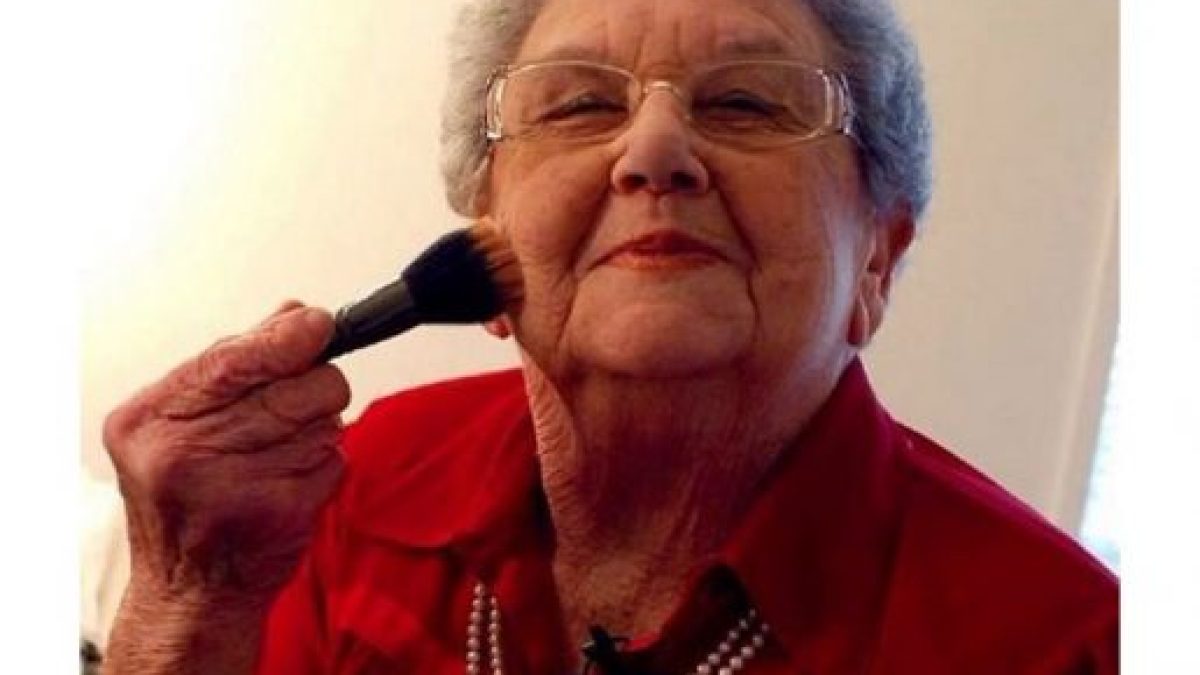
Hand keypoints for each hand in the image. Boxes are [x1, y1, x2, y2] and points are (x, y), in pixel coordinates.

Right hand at [101, 301, 349, 672]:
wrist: (190, 591)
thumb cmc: (187, 499)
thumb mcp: (180, 424)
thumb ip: (234, 364)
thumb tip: (294, 314)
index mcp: (147, 421)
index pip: (230, 359)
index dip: (285, 338)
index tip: (318, 322)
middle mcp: (180, 454)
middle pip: (292, 388)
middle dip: (312, 388)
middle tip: (296, 406)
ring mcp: (230, 488)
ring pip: (322, 422)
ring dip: (317, 430)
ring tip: (279, 455)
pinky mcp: (278, 513)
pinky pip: (333, 460)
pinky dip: (323, 466)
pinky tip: (289, 484)